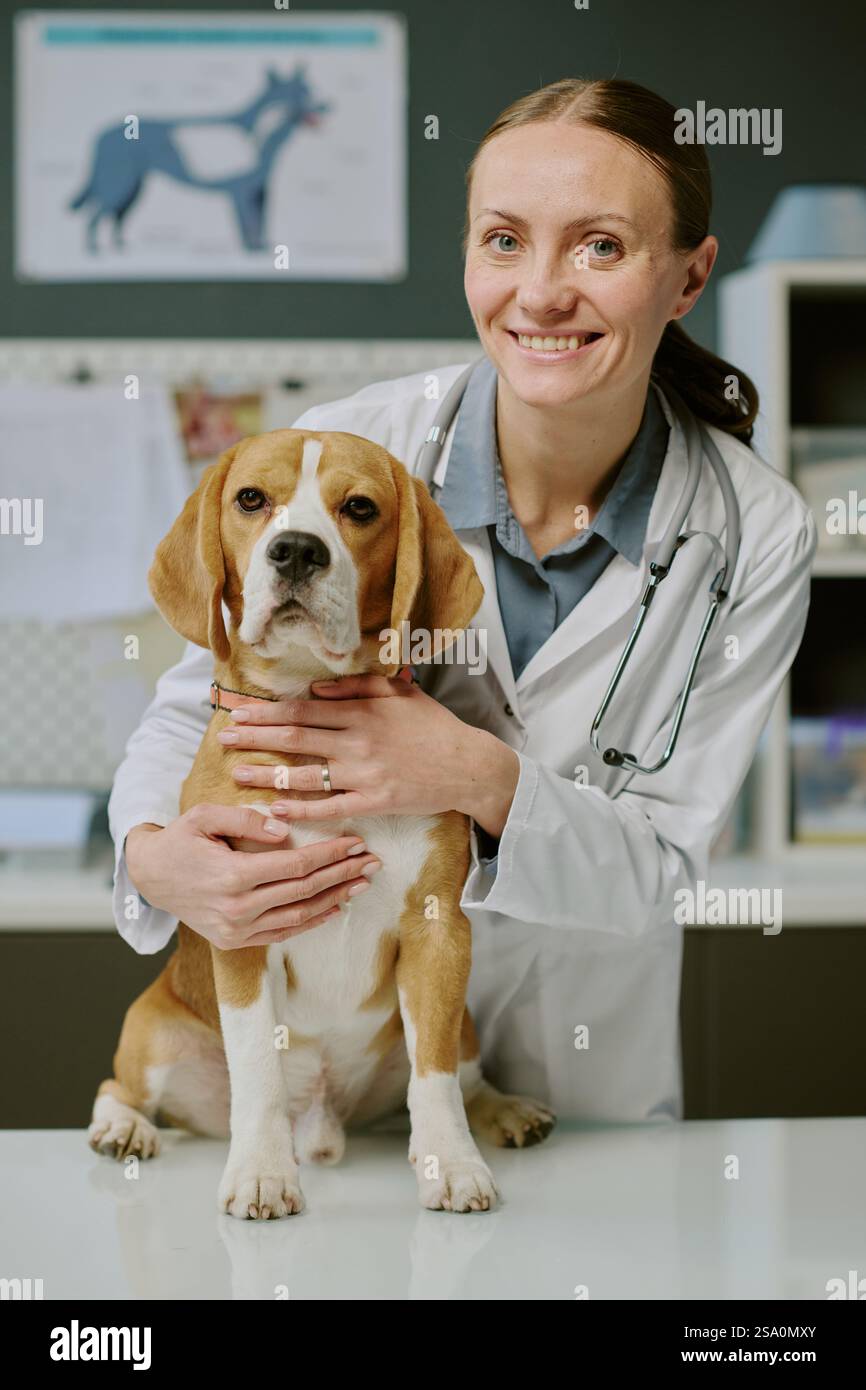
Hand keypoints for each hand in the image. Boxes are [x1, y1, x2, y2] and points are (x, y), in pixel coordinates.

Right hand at [123, 806, 381, 948]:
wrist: (150, 878)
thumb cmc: (180, 840)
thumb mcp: (204, 817)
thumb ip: (246, 820)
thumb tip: (285, 830)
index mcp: (232, 876)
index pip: (296, 865)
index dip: (330, 854)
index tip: (356, 841)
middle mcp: (237, 909)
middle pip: (305, 891)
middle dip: (343, 874)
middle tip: (372, 862)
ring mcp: (237, 930)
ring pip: (299, 916)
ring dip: (336, 899)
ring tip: (362, 883)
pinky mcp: (235, 941)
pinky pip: (283, 932)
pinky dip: (312, 920)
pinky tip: (336, 907)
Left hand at [216, 672, 519, 833]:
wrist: (468, 765)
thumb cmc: (433, 727)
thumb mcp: (399, 692)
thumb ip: (357, 686)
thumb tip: (316, 689)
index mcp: (361, 712)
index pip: (302, 710)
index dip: (266, 712)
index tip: (238, 711)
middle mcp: (358, 742)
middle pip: (295, 739)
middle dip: (255, 738)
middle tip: (223, 738)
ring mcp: (365, 774)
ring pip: (306, 776)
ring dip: (268, 776)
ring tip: (237, 775)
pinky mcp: (374, 802)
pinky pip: (330, 808)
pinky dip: (301, 810)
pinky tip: (275, 810)